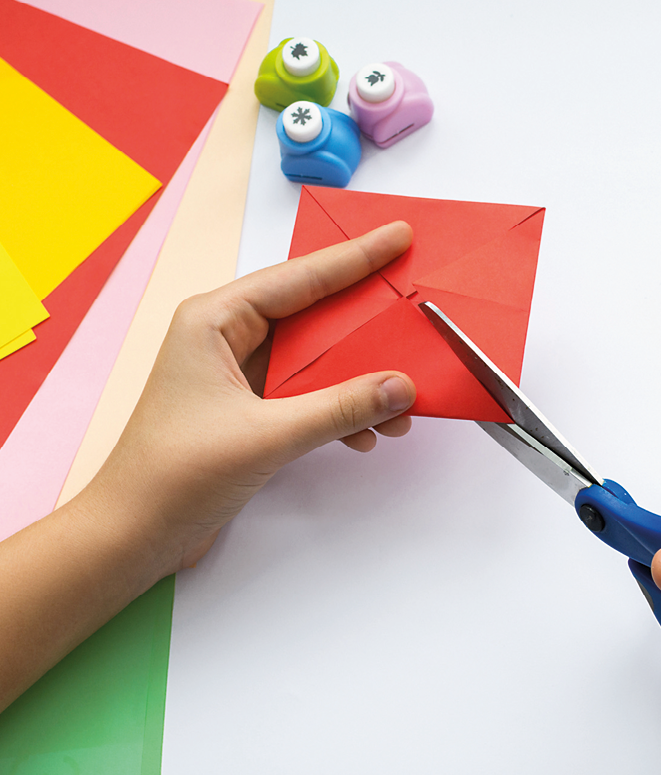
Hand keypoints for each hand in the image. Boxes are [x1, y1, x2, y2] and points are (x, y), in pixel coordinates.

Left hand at [98, 220, 417, 574]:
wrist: (135, 535)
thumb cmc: (174, 475)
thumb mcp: (266, 435)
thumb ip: (340, 408)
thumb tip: (401, 387)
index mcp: (215, 320)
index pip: (300, 278)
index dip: (356, 258)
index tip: (398, 239)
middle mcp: (227, 337)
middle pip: (313, 314)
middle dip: (365, 321)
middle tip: (412, 303)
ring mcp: (239, 374)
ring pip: (315, 359)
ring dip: (358, 379)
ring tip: (403, 399)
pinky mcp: (250, 409)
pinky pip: (309, 394)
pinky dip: (340, 410)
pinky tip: (366, 432)